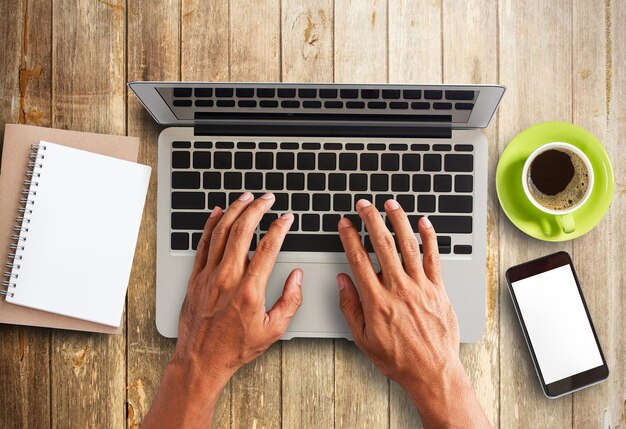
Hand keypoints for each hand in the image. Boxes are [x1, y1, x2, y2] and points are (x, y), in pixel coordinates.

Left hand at [143, 192, 302, 427]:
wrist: (200, 360)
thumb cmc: (236, 347)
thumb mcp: (274, 330)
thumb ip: (290, 301)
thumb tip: (298, 277)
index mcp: (249, 290)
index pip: (268, 248)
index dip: (280, 227)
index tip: (286, 218)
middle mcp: (227, 278)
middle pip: (242, 231)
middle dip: (257, 209)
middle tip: (267, 198)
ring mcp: (208, 275)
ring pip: (221, 232)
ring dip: (234, 210)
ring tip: (246, 198)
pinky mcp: (195, 277)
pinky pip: (203, 244)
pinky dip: (211, 225)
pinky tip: (217, 213)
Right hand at [337, 198, 489, 427]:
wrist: (432, 371)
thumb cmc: (398, 359)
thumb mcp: (363, 338)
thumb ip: (351, 307)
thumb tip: (343, 281)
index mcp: (377, 300)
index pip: (359, 259)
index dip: (350, 238)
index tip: (345, 225)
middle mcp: (399, 289)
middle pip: (382, 244)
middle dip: (371, 219)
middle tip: (363, 205)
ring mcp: (421, 287)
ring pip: (408, 245)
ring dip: (398, 221)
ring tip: (390, 204)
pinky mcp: (438, 289)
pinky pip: (434, 257)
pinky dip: (429, 237)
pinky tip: (424, 223)